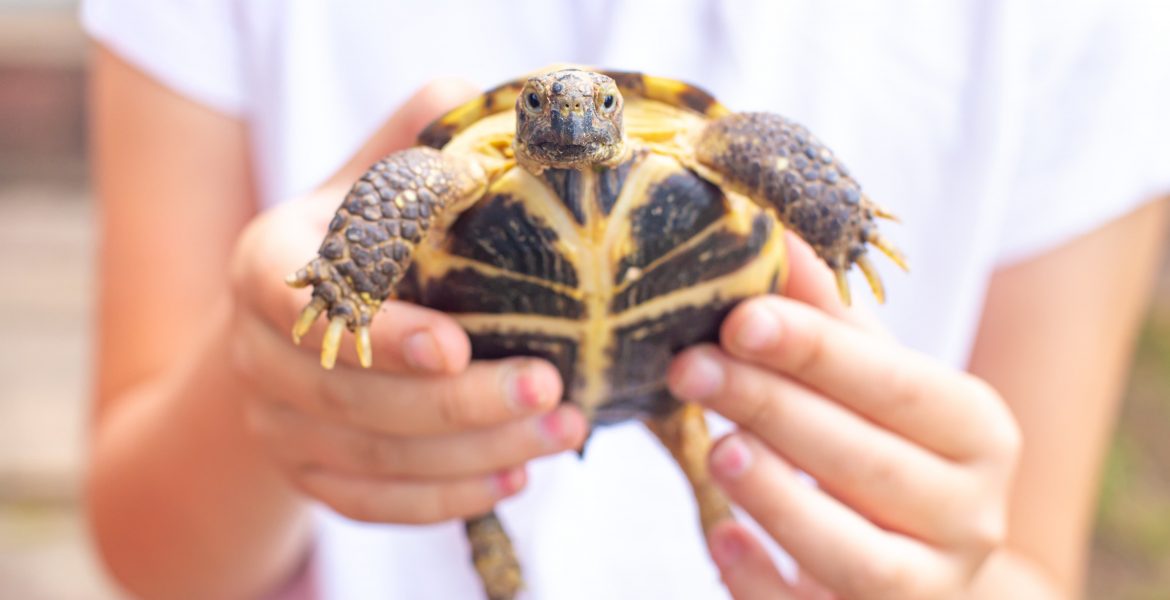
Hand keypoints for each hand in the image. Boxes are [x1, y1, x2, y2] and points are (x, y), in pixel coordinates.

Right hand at [227, 80, 587, 523]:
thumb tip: (475, 103)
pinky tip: (516, 479)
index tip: (458, 345)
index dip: (383, 332)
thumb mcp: (368, 181)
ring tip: (563, 431)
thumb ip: (413, 141)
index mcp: (266, 268)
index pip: (305, 306)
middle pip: (353, 396)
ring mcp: (278, 424)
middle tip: (553, 390)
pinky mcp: (308, 477)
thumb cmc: (352, 240)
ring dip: (476, 453)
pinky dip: (446, 499)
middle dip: (461, 404)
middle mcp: (257, 354)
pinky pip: (373, 504)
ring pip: (374, 459)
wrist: (291, 333)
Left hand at [668, 235, 1021, 598]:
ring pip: (856, 554)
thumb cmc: (890, 447)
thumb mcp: (875, 381)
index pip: (896, 385)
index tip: (740, 318)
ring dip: (779, 500)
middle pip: (869, 464)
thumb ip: (829, 320)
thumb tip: (772, 233)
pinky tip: (719, 537)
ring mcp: (929, 585)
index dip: (816, 351)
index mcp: (976, 430)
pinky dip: (764, 582)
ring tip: (716, 450)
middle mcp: (969, 514)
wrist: (928, 559)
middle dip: (773, 410)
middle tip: (690, 368)